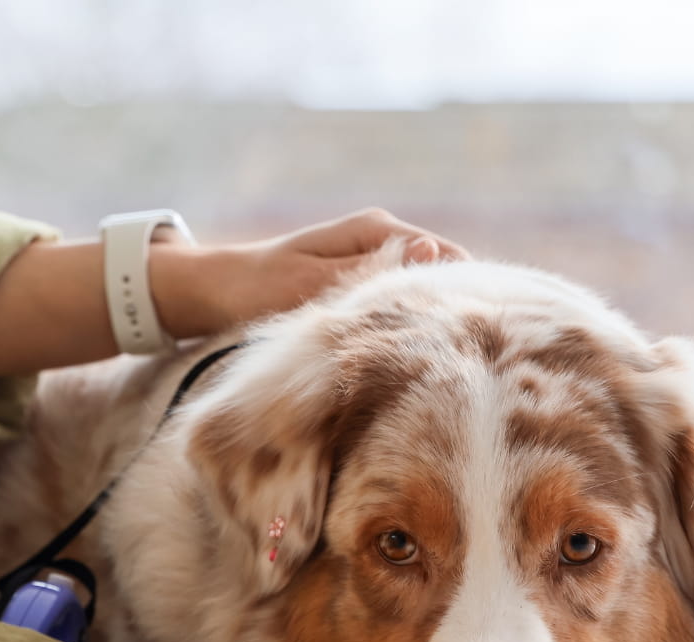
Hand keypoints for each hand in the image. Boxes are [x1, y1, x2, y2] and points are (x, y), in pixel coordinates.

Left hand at [152, 207, 467, 338]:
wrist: (214, 291)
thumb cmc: (256, 287)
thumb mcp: (310, 284)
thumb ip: (370, 272)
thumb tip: (433, 255)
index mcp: (377, 229)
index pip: (446, 257)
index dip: (467, 293)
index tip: (479, 334)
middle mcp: (382, 239)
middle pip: (442, 274)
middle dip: (453, 308)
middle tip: (469, 356)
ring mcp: (373, 261)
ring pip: (422, 291)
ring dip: (430, 320)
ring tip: (446, 360)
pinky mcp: (361, 283)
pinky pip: (397, 302)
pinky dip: (405, 324)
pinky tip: (412, 354)